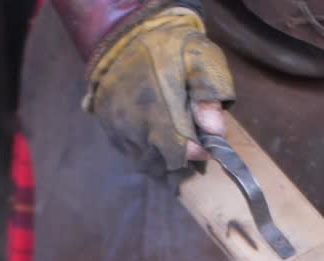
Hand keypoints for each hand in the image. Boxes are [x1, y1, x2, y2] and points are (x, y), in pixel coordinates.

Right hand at [82, 7, 234, 176]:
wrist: (126, 34)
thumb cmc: (170, 47)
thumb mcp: (201, 61)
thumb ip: (209, 97)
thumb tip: (215, 133)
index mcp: (159, 113)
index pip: (181, 153)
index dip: (197, 153)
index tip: (207, 145)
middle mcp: (135, 128)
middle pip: (162, 164)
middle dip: (180, 159)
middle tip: (192, 143)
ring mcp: (119, 130)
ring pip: (144, 162)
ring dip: (162, 158)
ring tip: (175, 142)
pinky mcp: (108, 128)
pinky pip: (129, 152)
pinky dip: (145, 151)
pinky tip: (155, 137)